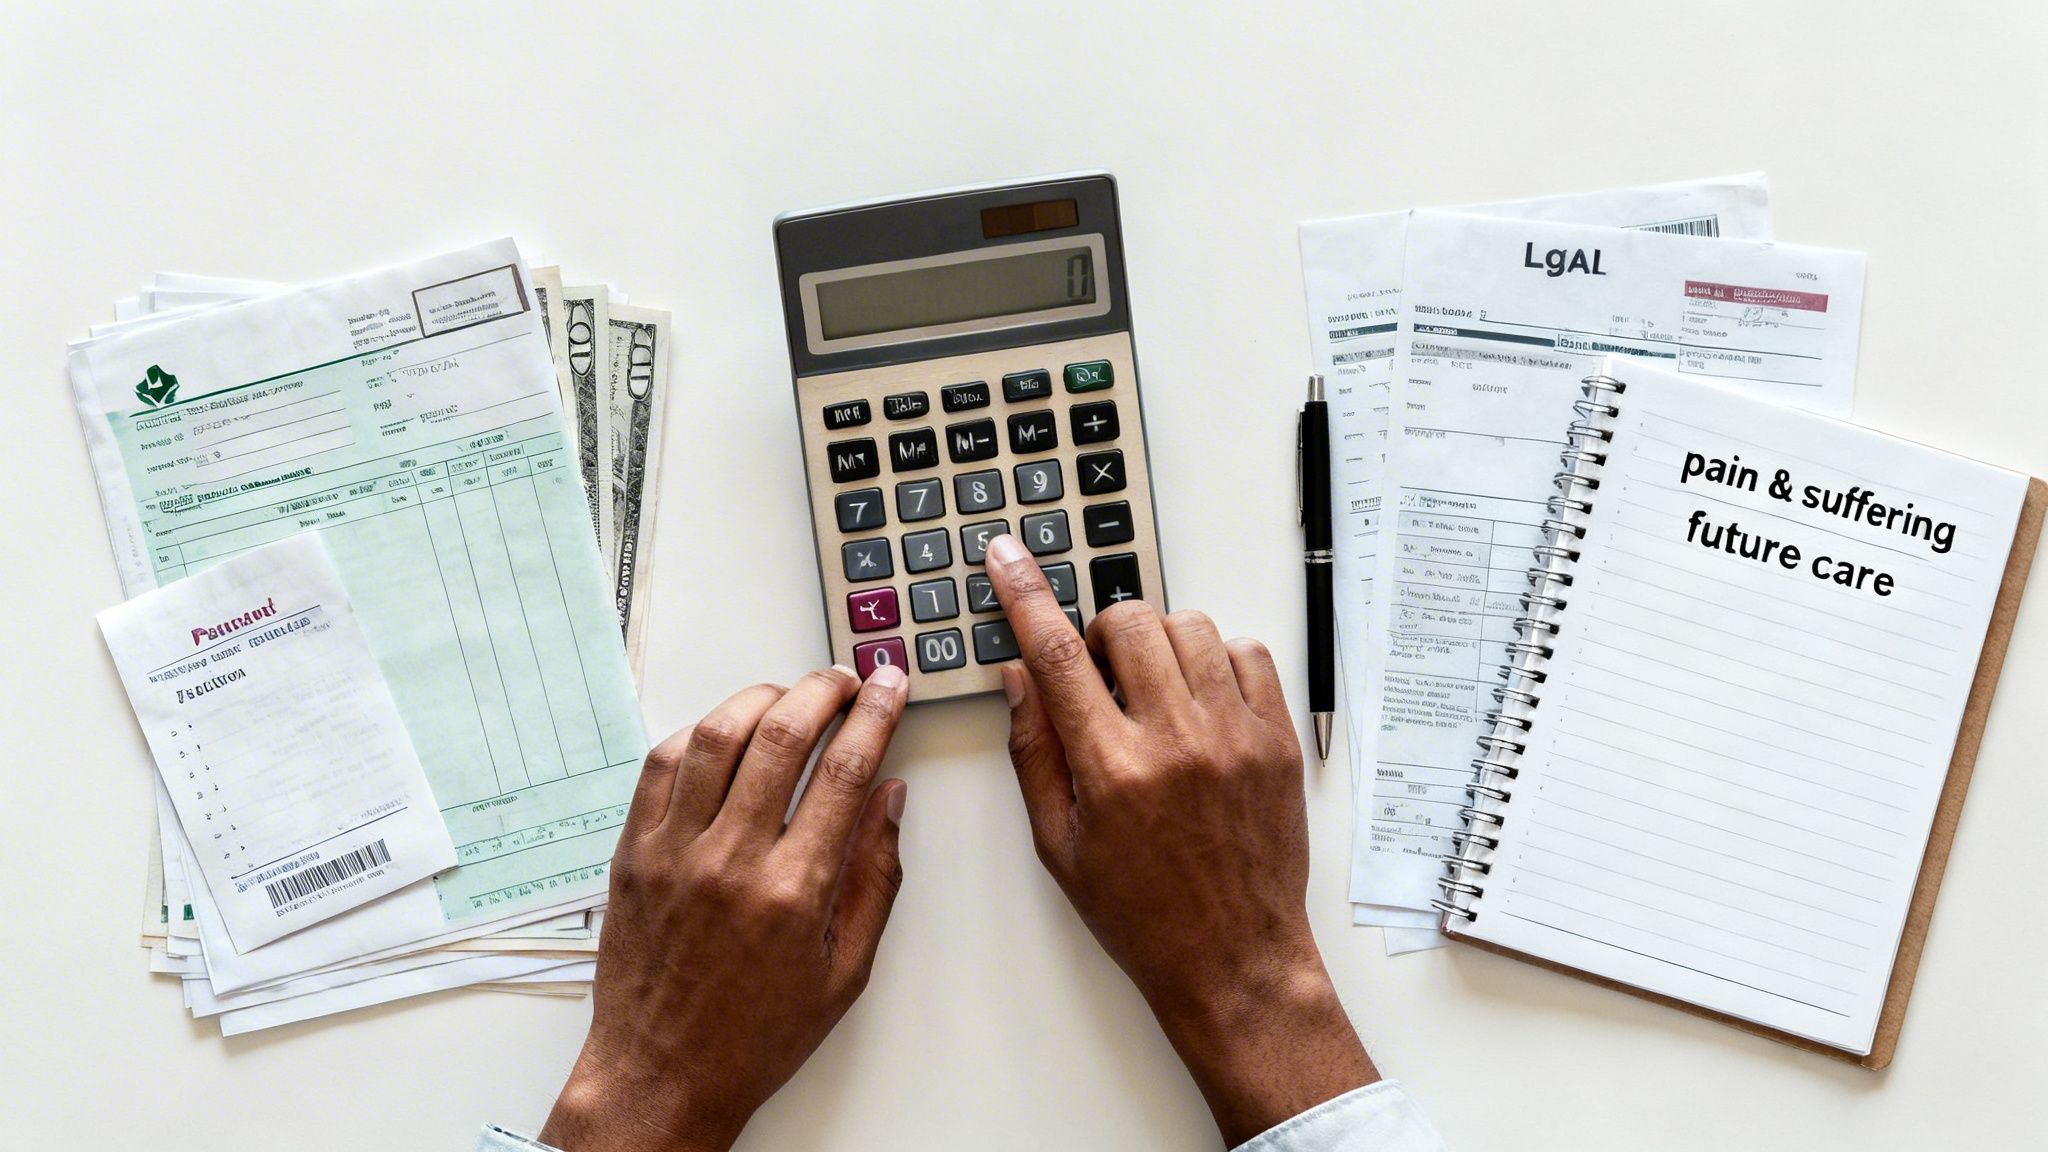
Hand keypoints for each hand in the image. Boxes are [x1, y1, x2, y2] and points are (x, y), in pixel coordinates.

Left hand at [540, 665, 910, 1151]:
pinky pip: (662, 765)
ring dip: (761, 699)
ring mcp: (673, 852)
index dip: (876, 715)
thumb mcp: (845, 969)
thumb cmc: (754, 1034)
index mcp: (793, 892)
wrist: (661, 1074)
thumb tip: (889, 798)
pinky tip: (726, 734)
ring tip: (790, 697)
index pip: (844, 772)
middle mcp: (730, 861)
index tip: (890, 686)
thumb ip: (874, 876)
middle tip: (846, 680)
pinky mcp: (632, 853)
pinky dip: (699, 733)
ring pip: (717, 735)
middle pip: (782, 735)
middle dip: (824, 690)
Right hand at [984, 535, 1375, 1146]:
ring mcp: (1236, 735)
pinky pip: (1248, 652)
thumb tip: (1019, 675)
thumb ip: (1035, 751)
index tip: (1008, 555)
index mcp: (1113, 769)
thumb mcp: (1059, 843)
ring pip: (1190, 626)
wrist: (1235, 957)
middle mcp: (1177, 741)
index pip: (1057, 654)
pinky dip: (1217, 660)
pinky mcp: (1277, 739)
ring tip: (1155, 695)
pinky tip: (1202, 702)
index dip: (1025, 594)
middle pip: (1128, 623)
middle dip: (1102, 634)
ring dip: (1160, 643)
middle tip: (1102, 679)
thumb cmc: (1142, 912)